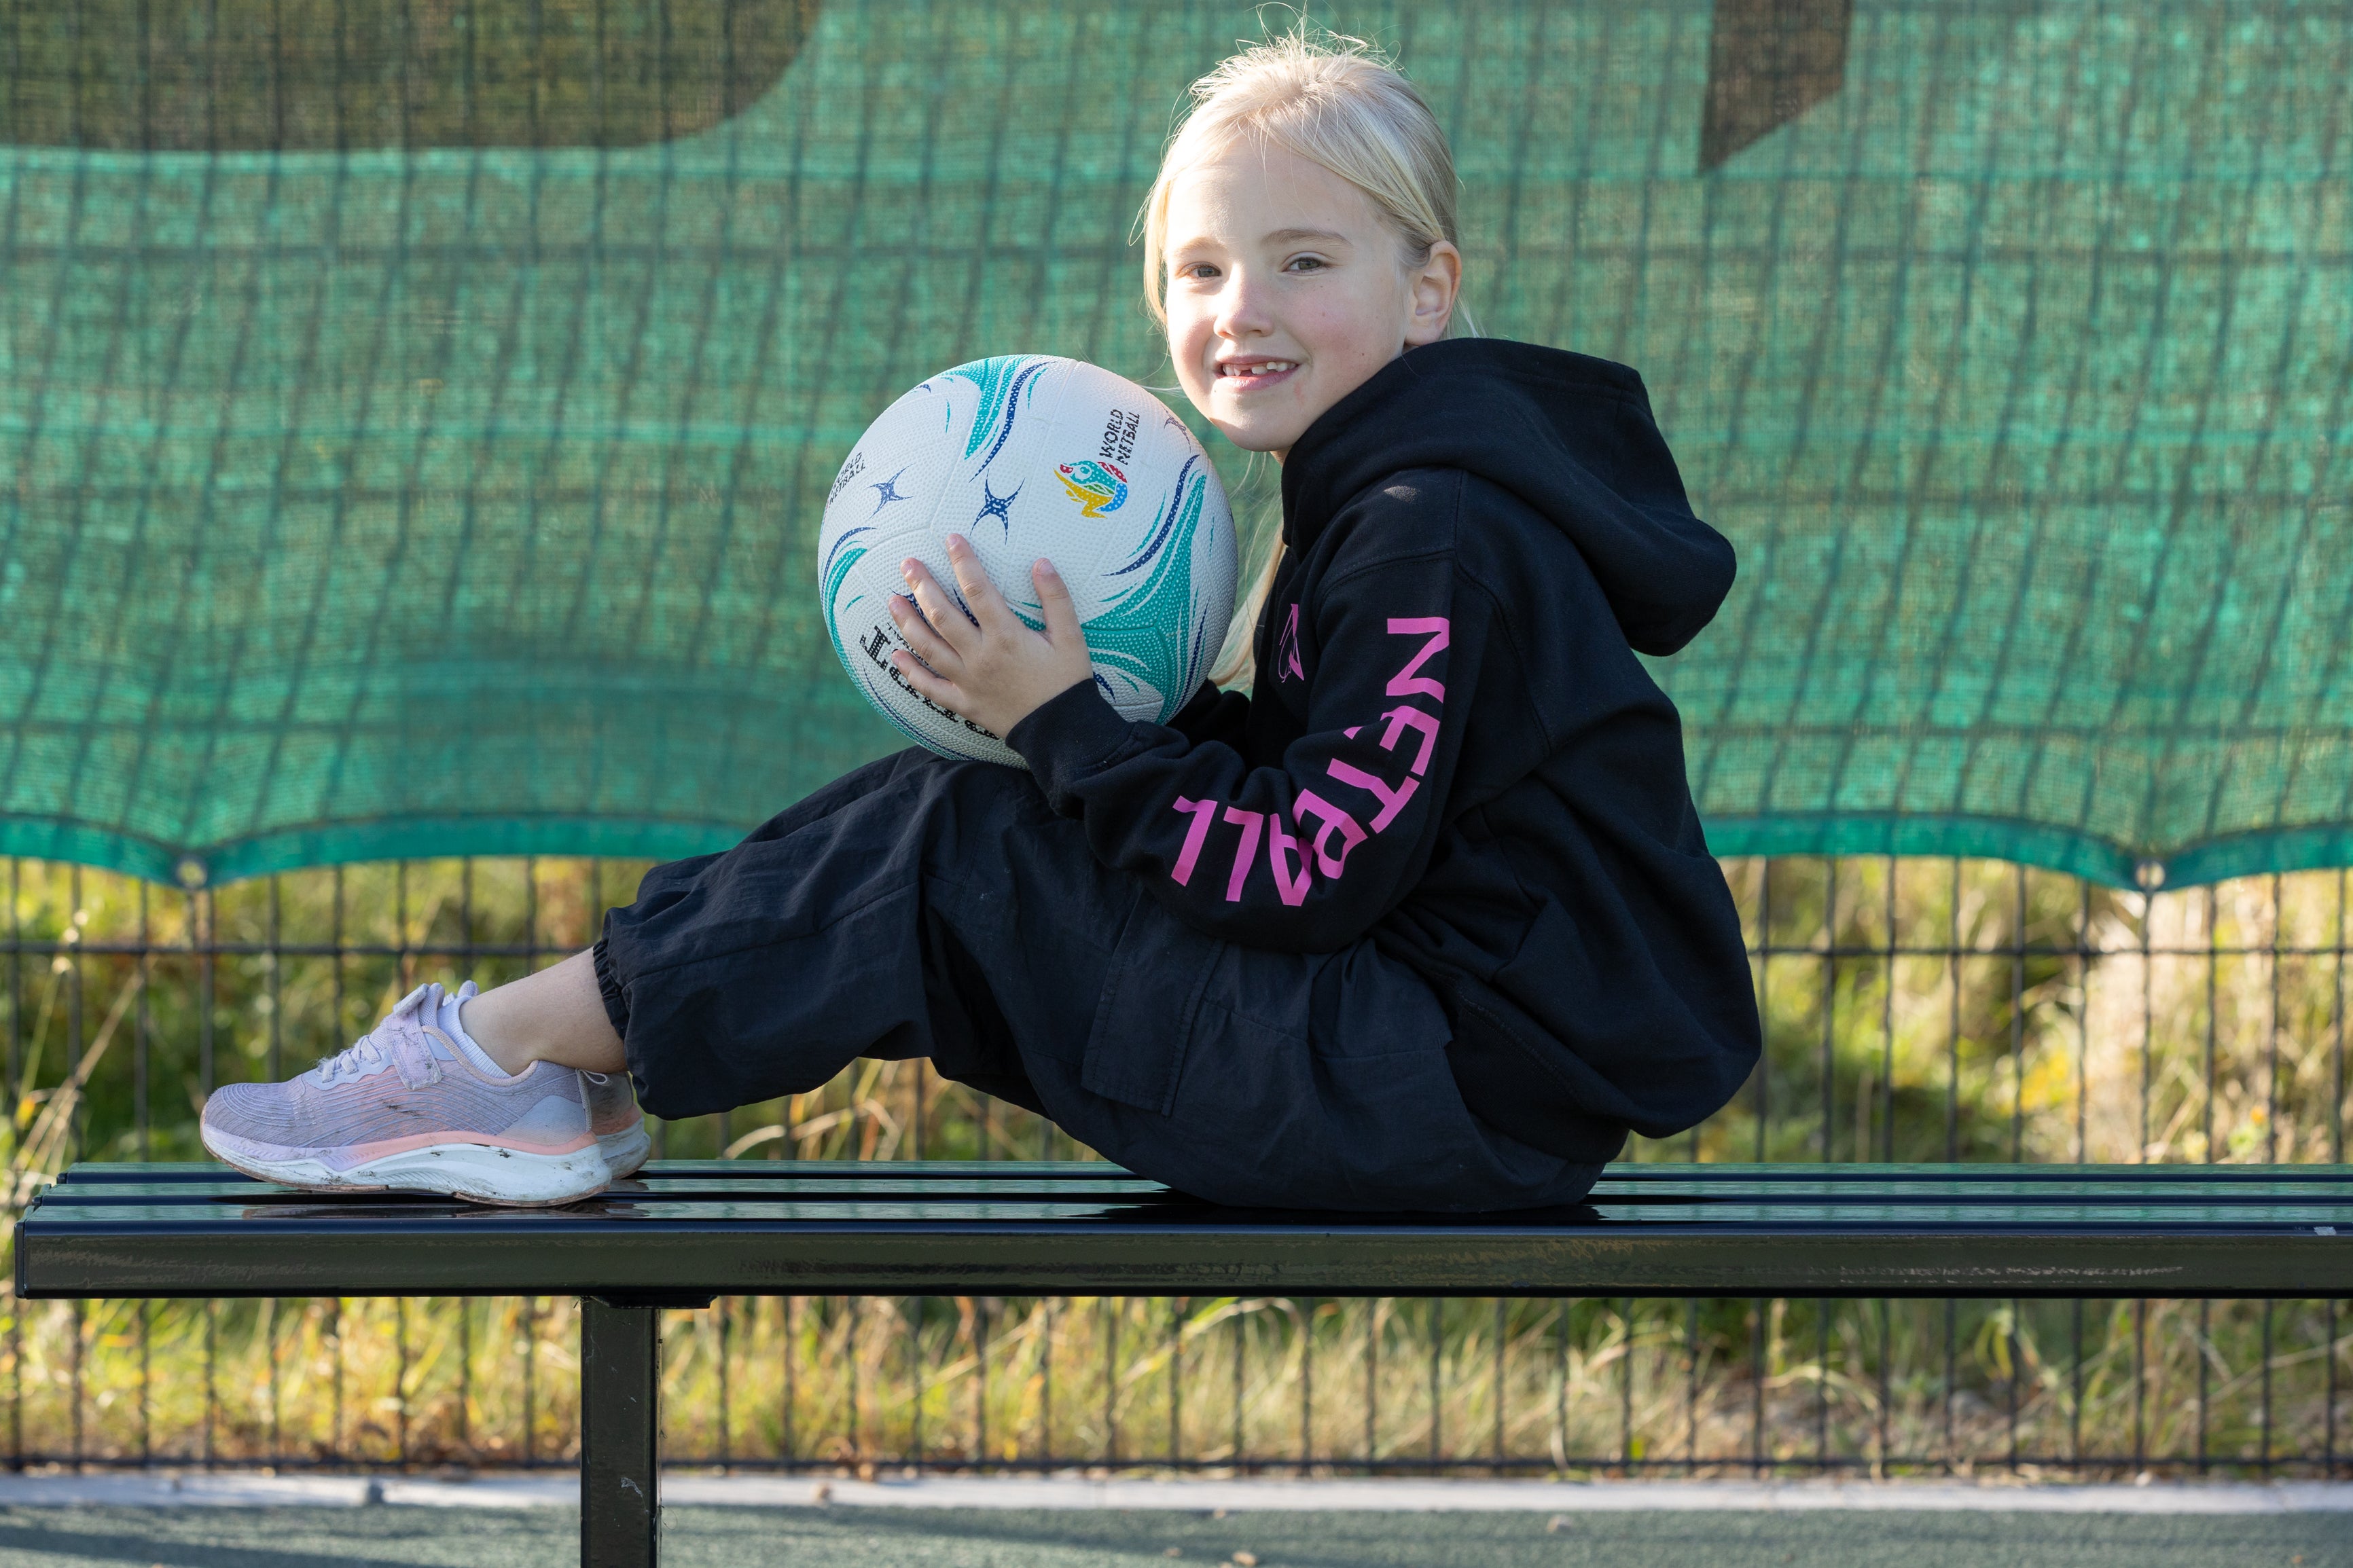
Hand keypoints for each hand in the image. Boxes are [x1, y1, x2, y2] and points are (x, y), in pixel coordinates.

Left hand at [888, 533, 1093, 739]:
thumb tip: (1041, 562)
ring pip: (929, 647)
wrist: (1061, 730)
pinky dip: (910, 673)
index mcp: (1005, 636)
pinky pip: (930, 688)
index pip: (977, 590)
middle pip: (942, 615)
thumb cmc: (1066, 682)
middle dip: (923, 586)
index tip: (952, 539)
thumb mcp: (1071, 638)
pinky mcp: (963, 703)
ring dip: (907, 622)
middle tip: (907, 563)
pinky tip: (895, 656)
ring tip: (892, 600)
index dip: (963, 562)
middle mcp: (980, 656)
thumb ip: (1056, 599)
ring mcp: (967, 681)